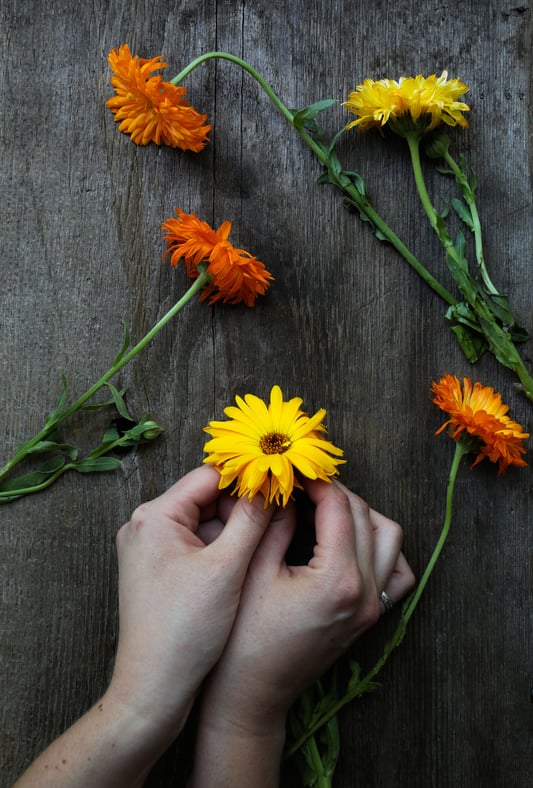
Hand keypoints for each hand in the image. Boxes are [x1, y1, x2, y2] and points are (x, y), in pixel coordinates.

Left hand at [107, 465, 276, 738]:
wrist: (153, 688)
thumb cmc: (185, 630)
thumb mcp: (227, 568)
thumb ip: (252, 519)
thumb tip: (273, 484)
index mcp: (154, 516)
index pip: (209, 477)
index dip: (247, 480)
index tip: (282, 487)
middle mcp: (145, 526)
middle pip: (207, 499)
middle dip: (242, 510)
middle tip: (279, 521)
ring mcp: (150, 549)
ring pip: (204, 523)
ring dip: (234, 532)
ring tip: (263, 548)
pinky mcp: (158, 570)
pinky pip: (196, 545)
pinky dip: (221, 550)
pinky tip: (244, 567)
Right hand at [194, 478, 414, 736]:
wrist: (251, 696)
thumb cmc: (243, 640)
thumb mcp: (252, 571)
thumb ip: (273, 523)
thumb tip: (284, 488)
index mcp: (338, 578)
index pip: (338, 506)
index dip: (315, 481)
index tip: (294, 470)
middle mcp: (366, 591)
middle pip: (364, 515)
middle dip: (334, 492)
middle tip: (302, 486)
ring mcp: (373, 606)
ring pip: (389, 537)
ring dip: (360, 514)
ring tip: (322, 510)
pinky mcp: (370, 617)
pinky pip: (395, 571)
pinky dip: (380, 547)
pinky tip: (347, 543)